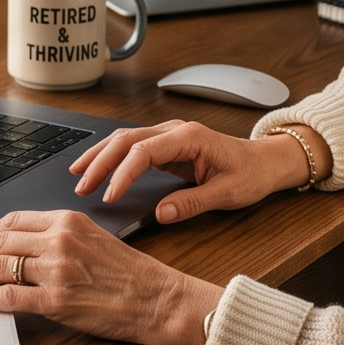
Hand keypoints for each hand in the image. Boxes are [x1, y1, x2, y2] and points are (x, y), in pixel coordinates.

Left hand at [0, 209, 221, 344]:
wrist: (157, 299)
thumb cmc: (131, 273)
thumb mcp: (95, 238)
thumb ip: (61, 238)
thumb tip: (25, 248)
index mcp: (68, 221)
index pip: (14, 221)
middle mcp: (59, 241)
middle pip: (0, 243)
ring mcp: (56, 270)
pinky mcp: (56, 300)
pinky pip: (8, 296)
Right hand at [69, 120, 313, 224]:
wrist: (265, 161)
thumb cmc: (250, 174)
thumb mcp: (227, 194)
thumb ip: (193, 203)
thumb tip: (160, 214)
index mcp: (190, 138)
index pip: (144, 151)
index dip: (123, 173)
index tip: (109, 195)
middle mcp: (175, 131)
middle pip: (126, 139)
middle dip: (100, 162)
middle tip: (81, 187)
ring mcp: (169, 135)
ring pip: (125, 138)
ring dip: (100, 155)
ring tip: (78, 174)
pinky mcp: (167, 145)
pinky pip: (132, 146)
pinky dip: (112, 156)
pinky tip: (97, 167)